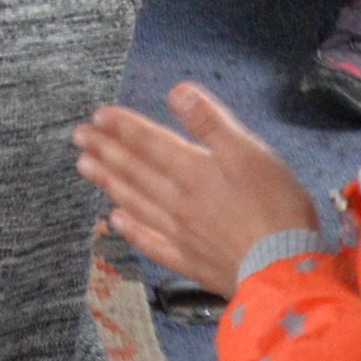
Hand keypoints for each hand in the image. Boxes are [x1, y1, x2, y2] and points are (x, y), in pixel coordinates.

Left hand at [75, 82, 322, 296]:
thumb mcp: (249, 152)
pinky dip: (131, 229)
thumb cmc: (274, 207)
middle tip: (79, 137)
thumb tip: (176, 92)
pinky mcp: (189, 261)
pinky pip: (150, 243)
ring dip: (109, 182)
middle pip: (135, 171)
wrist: (282, 269)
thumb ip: (210, 122)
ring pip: (136, 202)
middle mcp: (178, 201)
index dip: (122, 127)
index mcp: (192, 170)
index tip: (98, 116)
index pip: (149, 143)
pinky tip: (116, 221)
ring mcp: (180, 234)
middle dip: (105, 150)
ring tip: (85, 167)